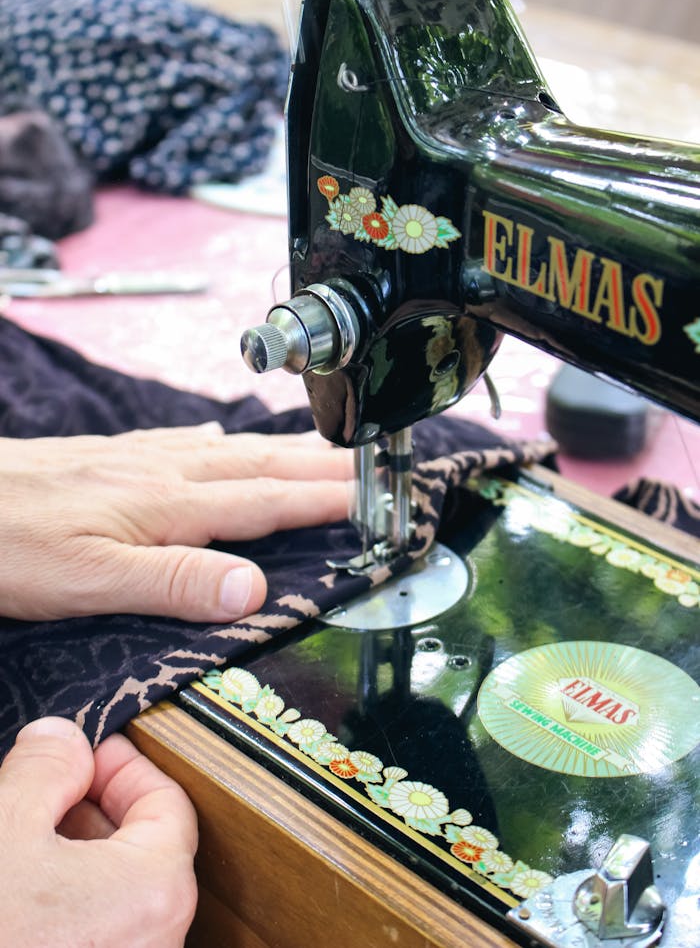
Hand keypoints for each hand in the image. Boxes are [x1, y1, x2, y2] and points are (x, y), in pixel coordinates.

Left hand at [0, 423, 351, 621]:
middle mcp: (163, 472)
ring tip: (321, 448)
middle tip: (368, 463)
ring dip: (283, 450)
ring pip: (230, 450)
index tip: (371, 497)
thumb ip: (175, 581)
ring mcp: (138, 458)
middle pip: (261, 465)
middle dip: (321, 466)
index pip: (266, 500)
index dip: (323, 500)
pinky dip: (221, 442)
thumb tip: (254, 586)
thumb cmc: (8, 543)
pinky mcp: (112, 456)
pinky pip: (186, 443)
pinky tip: (222, 440)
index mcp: (169, 504)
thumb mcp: (89, 580)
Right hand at [0, 717, 197, 947]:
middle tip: (47, 784)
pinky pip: (93, 934)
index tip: (86, 750)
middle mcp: (155, 943)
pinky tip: (19, 889)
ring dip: (72, 855)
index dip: (124, 765)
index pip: (167, 802)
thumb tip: (62, 741)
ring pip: (114, 895)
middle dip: (91, 807)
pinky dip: (64, 903)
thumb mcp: (3, 826)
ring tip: (22, 836)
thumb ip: (44, 768)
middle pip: (143, 848)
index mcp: (154, 891)